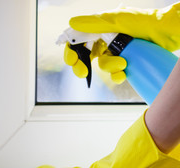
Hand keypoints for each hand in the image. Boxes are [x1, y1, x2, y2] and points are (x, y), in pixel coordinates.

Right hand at [65, 2, 179, 82]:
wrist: (168, 32)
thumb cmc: (145, 21)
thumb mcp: (117, 20)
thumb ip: (94, 23)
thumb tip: (72, 23)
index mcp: (100, 27)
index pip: (78, 39)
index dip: (71, 50)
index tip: (71, 61)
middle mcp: (105, 38)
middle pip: (85, 55)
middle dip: (81, 65)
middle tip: (82, 73)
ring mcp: (115, 50)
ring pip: (101, 65)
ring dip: (109, 67)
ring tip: (122, 64)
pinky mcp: (125, 61)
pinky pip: (114, 72)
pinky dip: (117, 75)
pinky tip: (123, 73)